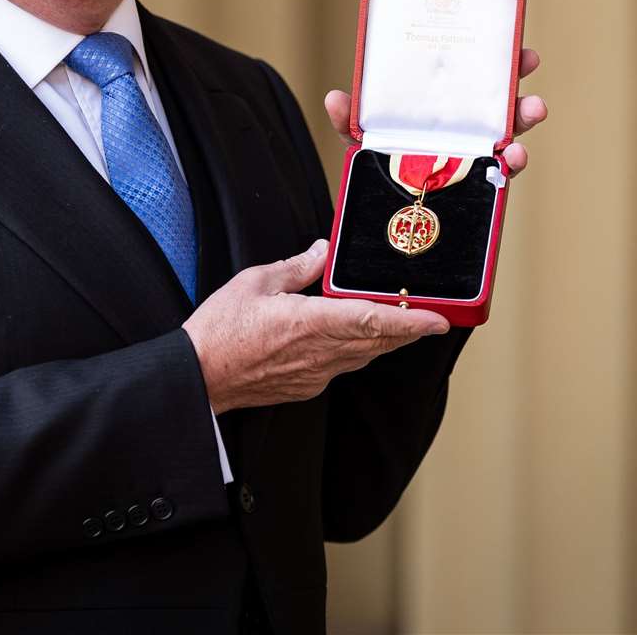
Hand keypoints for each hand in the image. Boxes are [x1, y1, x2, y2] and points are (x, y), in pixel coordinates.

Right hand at [182, 239, 450, 414]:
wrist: (198, 377)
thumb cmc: (219, 332)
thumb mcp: (255, 283)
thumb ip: (295, 267)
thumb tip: (321, 250)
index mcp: (310, 323)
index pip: (373, 321)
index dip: (410, 320)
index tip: (437, 319)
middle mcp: (320, 353)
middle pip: (378, 342)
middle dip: (408, 330)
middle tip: (431, 317)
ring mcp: (315, 374)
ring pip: (363, 357)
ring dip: (385, 342)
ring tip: (402, 326)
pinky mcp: (305, 387)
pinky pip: (342, 367)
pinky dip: (356, 353)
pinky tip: (353, 341)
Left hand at [323, 47, 547, 175]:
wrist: (379, 207)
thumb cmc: (379, 158)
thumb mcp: (362, 134)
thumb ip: (348, 118)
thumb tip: (334, 99)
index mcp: (448, 108)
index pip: (480, 81)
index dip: (504, 65)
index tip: (522, 51)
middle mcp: (468, 130)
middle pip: (503, 107)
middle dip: (521, 92)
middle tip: (530, 73)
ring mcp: (476, 159)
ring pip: (510, 138)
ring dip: (524, 123)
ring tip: (533, 111)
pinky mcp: (477, 186)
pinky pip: (499, 176)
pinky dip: (509, 166)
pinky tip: (511, 159)